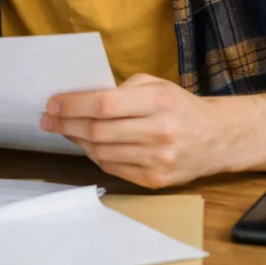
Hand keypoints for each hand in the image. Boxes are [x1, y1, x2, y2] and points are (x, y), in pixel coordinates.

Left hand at [41, 74, 238, 188]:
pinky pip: (113, 168)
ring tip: (65, 130)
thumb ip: (121, 90)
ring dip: (77, 141)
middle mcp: (160, 132)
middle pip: (98, 130)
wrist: (217, 138)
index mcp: (159, 102)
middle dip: (66, 124)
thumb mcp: (156, 85)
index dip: (72, 105)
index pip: (103, 104)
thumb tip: (79, 99)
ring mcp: (158, 160)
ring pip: (101, 152)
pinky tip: (88, 145)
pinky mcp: (156, 180)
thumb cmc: (179, 106)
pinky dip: (95, 156)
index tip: (52, 103)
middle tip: (48, 119)